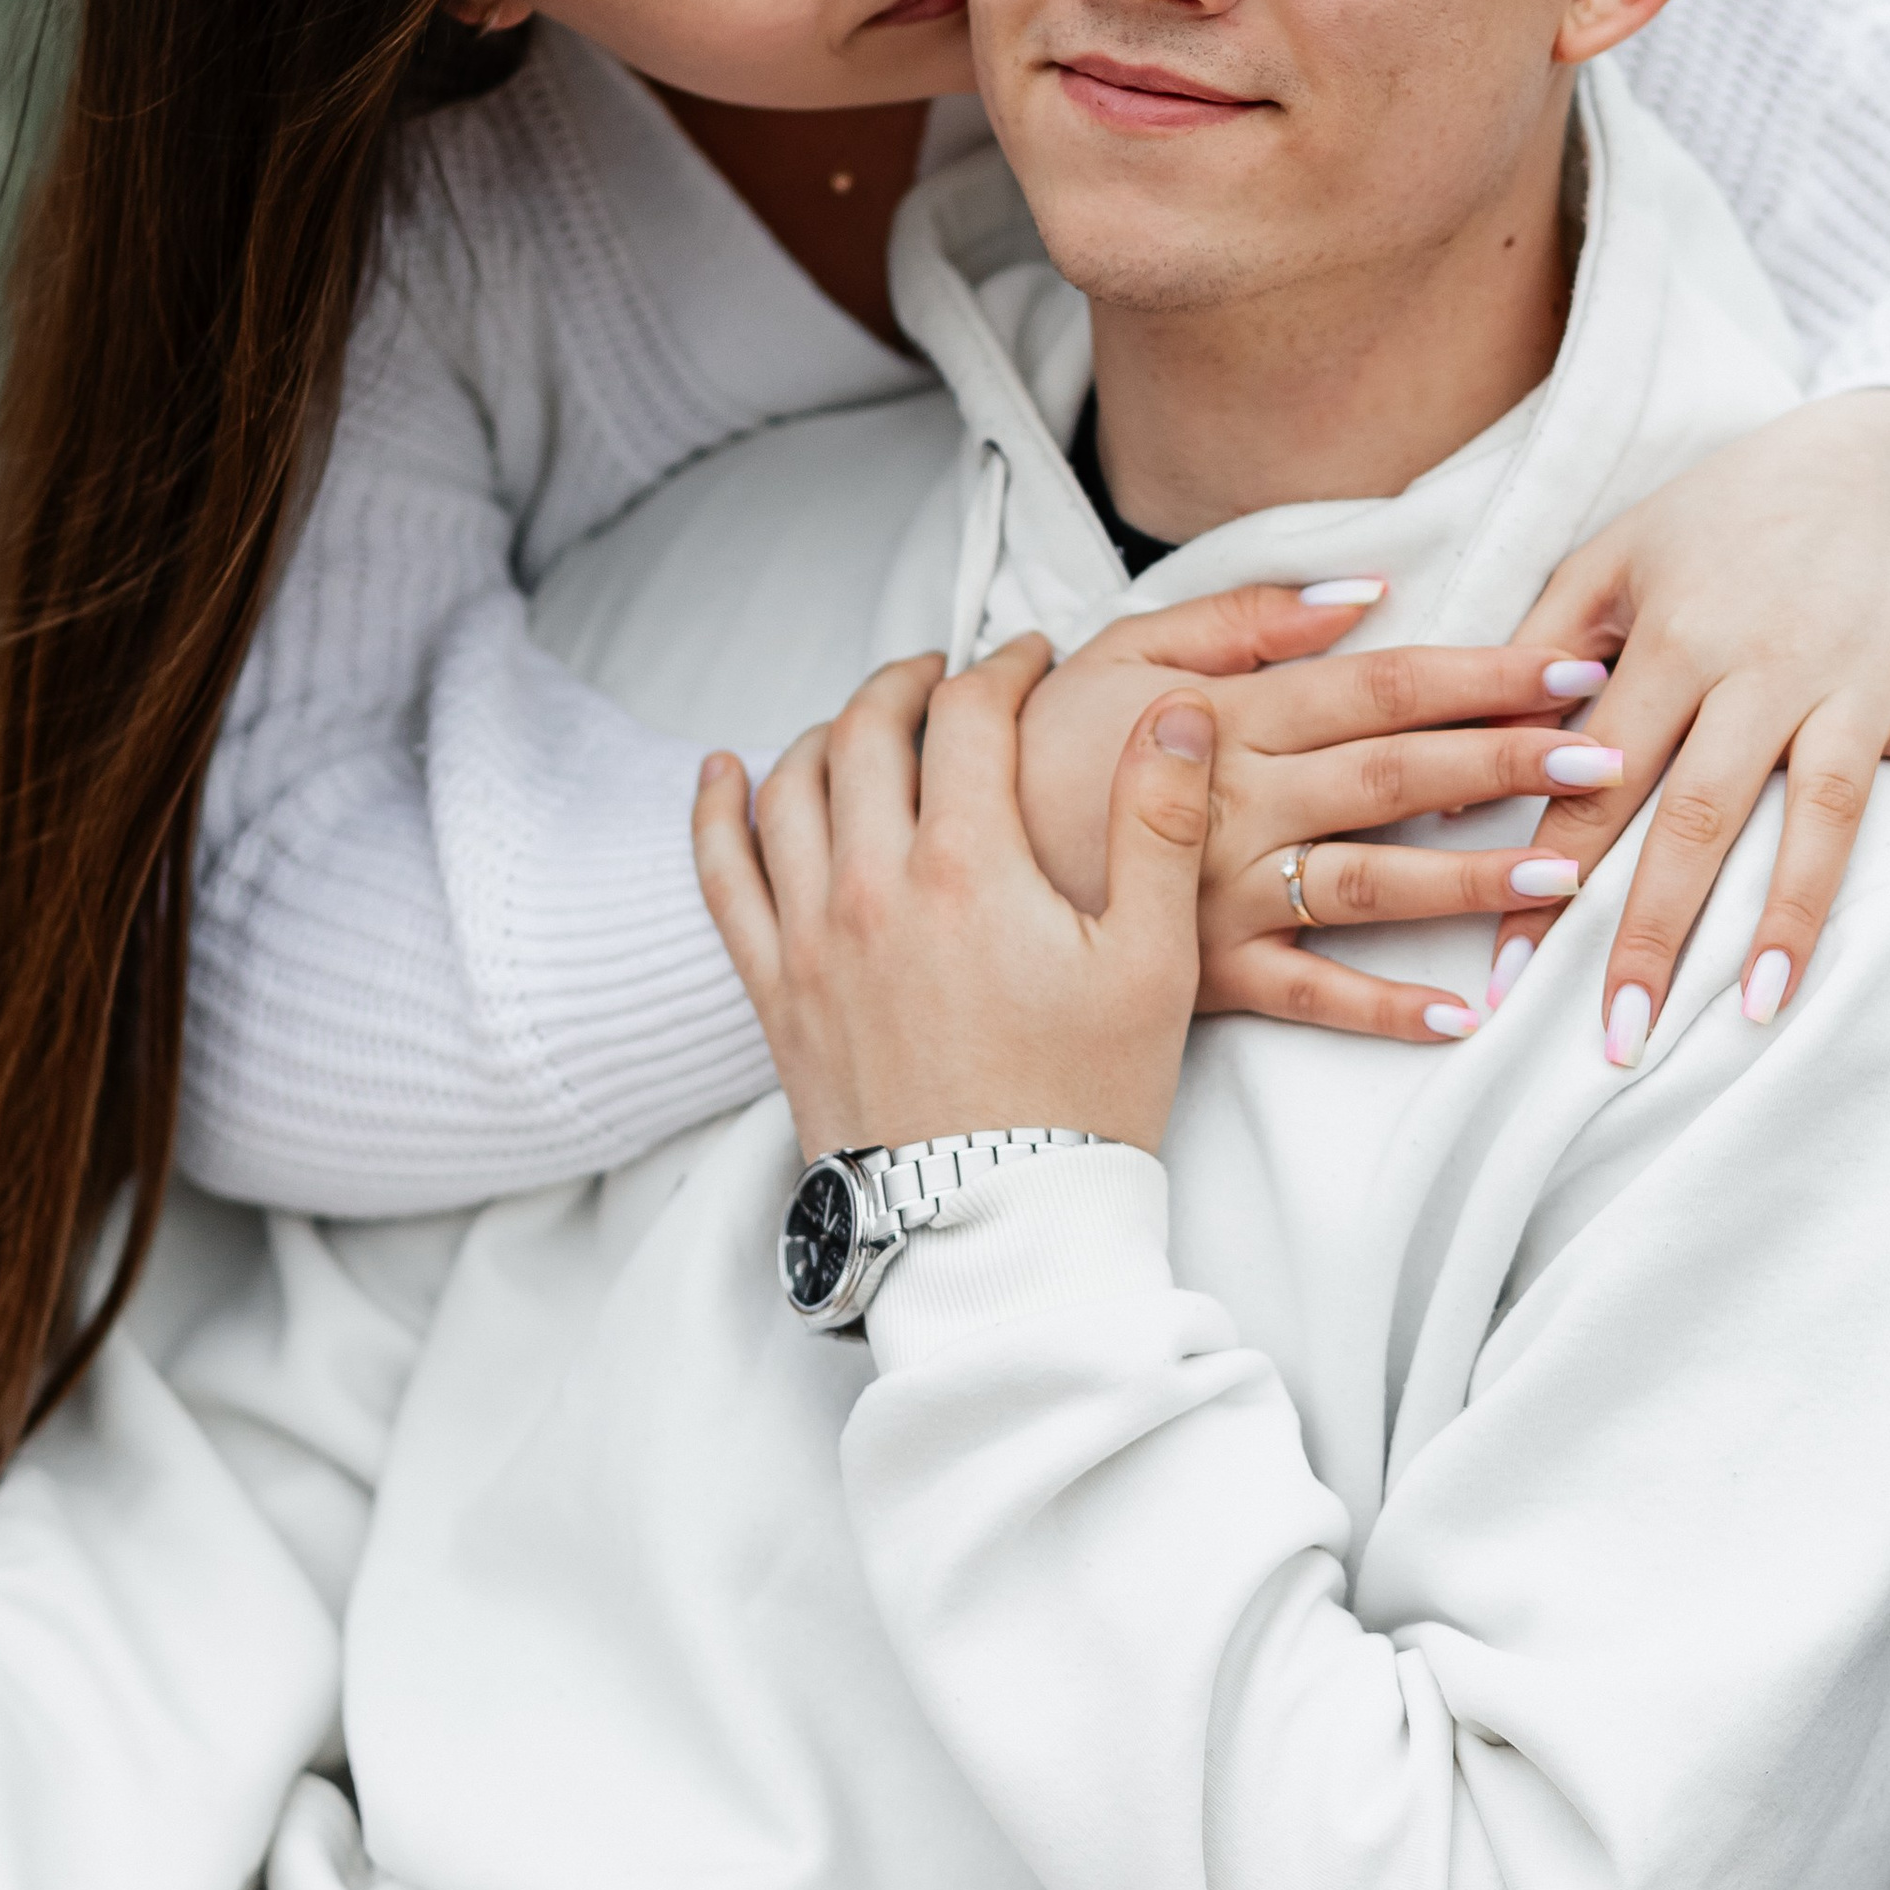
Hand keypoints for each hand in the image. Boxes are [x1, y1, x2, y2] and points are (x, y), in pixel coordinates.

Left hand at [694, 639, 1211, 1160]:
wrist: (992, 1230)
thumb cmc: (1084, 1103)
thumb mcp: (1151, 962)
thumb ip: (1159, 825)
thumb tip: (1174, 715)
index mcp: (967, 869)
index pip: (969, 716)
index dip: (1004, 668)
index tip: (1031, 659)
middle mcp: (871, 887)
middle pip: (868, 732)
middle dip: (912, 683)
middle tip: (950, 675)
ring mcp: (809, 940)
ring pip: (790, 786)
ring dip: (829, 730)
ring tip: (869, 718)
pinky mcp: (774, 992)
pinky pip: (721, 878)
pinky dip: (715, 812)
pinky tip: (722, 771)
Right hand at [1017, 585, 1622, 1046]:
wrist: (947, 854)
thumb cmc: (1041, 745)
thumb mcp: (1124, 648)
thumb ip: (1244, 616)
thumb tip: (1364, 592)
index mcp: (1228, 715)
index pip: (1379, 685)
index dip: (1482, 674)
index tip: (1576, 665)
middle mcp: (1236, 800)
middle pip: (1396, 774)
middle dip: (1510, 762)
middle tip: (1611, 755)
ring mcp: (1221, 892)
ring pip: (1370, 882)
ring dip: (1475, 879)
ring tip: (1572, 873)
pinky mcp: (1204, 971)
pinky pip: (1308, 994)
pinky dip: (1385, 1009)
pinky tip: (1466, 1013)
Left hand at [1495, 393, 1889, 1051]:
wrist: (1873, 457)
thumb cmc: (1716, 522)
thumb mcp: (1608, 560)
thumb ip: (1529, 665)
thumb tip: (1457, 793)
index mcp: (1670, 636)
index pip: (1596, 777)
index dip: (1550, 877)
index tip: (1511, 977)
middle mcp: (1763, 660)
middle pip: (1701, 810)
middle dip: (1657, 929)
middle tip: (1620, 1035)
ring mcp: (1858, 678)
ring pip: (1824, 808)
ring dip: (1793, 914)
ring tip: (1762, 1013)